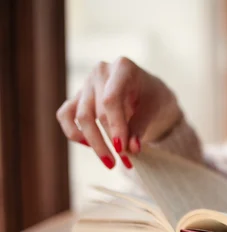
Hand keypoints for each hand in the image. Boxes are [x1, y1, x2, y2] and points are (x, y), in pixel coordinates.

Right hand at [56, 57, 182, 168]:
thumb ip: (141, 128)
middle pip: (96, 112)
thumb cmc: (154, 98)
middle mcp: (100, 72)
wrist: (150, 93)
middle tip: (125, 162)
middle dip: (109, 141)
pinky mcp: (77, 97)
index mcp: (122, 67)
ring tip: (111, 163)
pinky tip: (89, 146)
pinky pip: (65, 116)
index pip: (111, 99)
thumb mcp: (155, 110)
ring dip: (94, 143)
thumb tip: (131, 149)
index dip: (115, 126)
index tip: (123, 149)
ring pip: (81, 117)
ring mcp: (86, 84)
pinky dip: (74, 132)